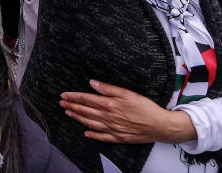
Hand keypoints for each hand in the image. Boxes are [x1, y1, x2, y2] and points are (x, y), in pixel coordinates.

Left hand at [60, 80, 193, 143]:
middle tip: (61, 103)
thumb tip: (92, 83)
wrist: (160, 125)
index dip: (74, 97)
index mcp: (110, 104)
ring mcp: (112, 129)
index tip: (64, 95)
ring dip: (78, 118)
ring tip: (69, 113)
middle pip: (86, 111)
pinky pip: (102, 137)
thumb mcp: (127, 93)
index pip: (87, 99)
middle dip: (72, 106)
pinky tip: (86, 133)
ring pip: (90, 123)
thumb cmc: (145, 108)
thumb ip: (108, 88)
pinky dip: (92, 135)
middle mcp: (109, 117)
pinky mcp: (118, 137)